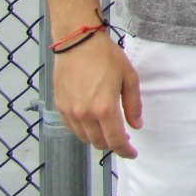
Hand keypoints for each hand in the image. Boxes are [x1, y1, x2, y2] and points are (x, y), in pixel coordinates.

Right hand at [52, 31, 140, 157]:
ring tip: (109, 130)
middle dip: (113, 145)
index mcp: (104, 108)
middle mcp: (84, 114)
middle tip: (123, 139)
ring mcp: (69, 111)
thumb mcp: (129, 77)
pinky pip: (72, 128)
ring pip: (84, 138)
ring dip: (97, 139)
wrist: (78, 42)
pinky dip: (83, 131)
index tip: (132, 153)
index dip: (125, 151)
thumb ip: (133, 105)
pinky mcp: (59, 106)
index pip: (115, 140)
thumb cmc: (106, 56)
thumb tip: (136, 125)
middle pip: (99, 143)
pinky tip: (92, 122)